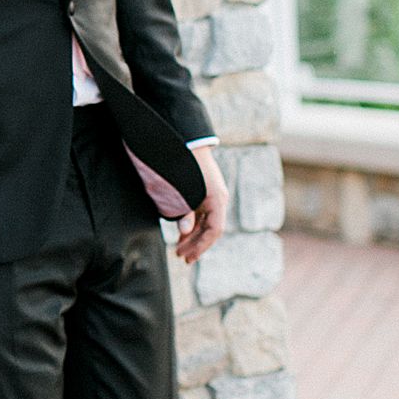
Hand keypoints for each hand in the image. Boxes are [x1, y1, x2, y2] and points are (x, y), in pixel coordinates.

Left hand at [174, 145, 229, 263]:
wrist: (189, 142)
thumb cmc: (186, 166)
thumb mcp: (184, 190)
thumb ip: (184, 211)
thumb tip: (184, 231)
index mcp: (218, 199)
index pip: (214, 230)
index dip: (201, 246)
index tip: (188, 256)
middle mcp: (218, 200)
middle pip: (209, 229)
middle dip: (195, 244)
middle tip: (180, 256)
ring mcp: (212, 196)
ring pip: (205, 223)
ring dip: (193, 236)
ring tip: (180, 248)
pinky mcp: (205, 193)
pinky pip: (201, 215)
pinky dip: (192, 225)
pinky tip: (182, 234)